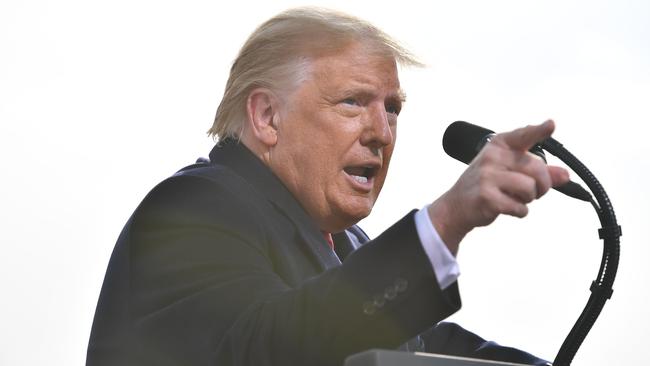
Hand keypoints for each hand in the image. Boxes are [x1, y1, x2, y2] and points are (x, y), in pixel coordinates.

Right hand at [429, 120, 569, 254]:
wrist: (456, 205)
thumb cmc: (485, 185)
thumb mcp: (509, 172)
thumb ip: (539, 172)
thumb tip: (565, 175)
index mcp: (499, 146)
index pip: (523, 135)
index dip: (538, 131)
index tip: (551, 125)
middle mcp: (493, 157)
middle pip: (537, 169)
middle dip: (542, 185)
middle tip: (532, 191)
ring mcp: (488, 177)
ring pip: (530, 188)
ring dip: (528, 199)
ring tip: (514, 198)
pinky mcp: (487, 197)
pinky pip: (520, 207)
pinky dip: (519, 211)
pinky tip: (507, 207)